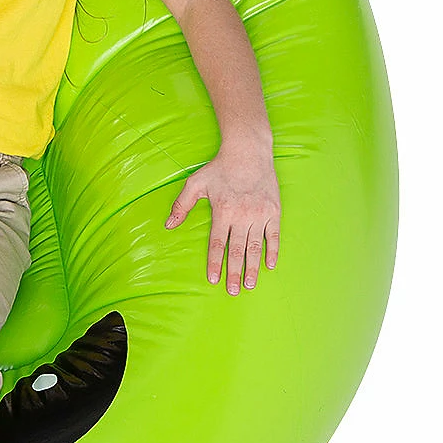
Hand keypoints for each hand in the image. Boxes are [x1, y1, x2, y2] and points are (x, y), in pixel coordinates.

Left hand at [164, 146, 280, 295]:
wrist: (249, 151)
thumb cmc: (220, 168)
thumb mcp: (195, 183)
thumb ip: (181, 205)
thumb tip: (168, 225)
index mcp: (223, 211)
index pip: (217, 244)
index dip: (215, 263)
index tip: (213, 280)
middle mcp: (242, 215)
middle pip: (237, 250)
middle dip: (234, 273)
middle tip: (233, 291)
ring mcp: (260, 214)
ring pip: (255, 247)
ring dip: (253, 267)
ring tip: (250, 284)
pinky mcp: (274, 211)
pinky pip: (274, 235)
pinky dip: (273, 251)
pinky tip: (270, 265)